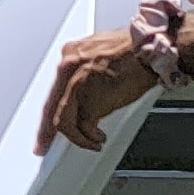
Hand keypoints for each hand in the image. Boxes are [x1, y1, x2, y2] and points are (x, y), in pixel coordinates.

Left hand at [36, 31, 155, 154]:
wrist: (149, 48)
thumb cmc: (135, 51)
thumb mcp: (100, 53)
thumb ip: (86, 69)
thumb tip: (87, 88)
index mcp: (69, 54)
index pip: (52, 88)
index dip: (48, 109)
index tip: (45, 124)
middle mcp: (68, 67)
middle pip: (50, 106)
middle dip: (46, 131)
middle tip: (43, 146)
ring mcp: (78, 84)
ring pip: (63, 120)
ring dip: (76, 137)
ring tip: (90, 142)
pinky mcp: (93, 100)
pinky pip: (83, 127)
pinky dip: (90, 138)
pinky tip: (98, 139)